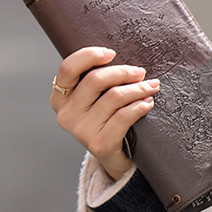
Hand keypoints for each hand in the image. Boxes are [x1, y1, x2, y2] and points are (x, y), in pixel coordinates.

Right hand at [50, 46, 158, 180]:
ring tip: (151, 86)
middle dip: (123, 72)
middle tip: (141, 72)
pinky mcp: (100, 144)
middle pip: (96, 80)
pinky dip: (140, 106)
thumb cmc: (107, 121)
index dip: (89, 56)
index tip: (111, 53)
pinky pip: (124, 116)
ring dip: (138, 89)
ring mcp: (81, 131)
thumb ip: (97, 81)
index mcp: (60, 99)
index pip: (68, 68)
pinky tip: (148, 103)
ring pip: (114, 97)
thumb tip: (122, 59)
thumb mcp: (95, 100)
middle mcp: (66, 115)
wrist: (114, 158)